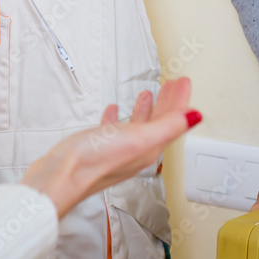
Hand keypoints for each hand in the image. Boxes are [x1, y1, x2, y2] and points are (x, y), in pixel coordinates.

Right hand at [22, 77, 199, 217]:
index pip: (172, 120)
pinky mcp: (99, 147)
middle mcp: (136, 150)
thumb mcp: (137, 138)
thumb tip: (195, 116)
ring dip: (146, 108)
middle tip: (173, 85)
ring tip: (149, 93)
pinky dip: (117, 118)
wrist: (62, 176)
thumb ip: (168, 126)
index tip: (184, 82)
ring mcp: (117, 149)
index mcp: (148, 148)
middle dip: (167, 102)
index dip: (180, 100)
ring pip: (138, 125)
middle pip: (158, 123)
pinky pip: (114, 129)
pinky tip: (113, 110)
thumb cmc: (95, 161)